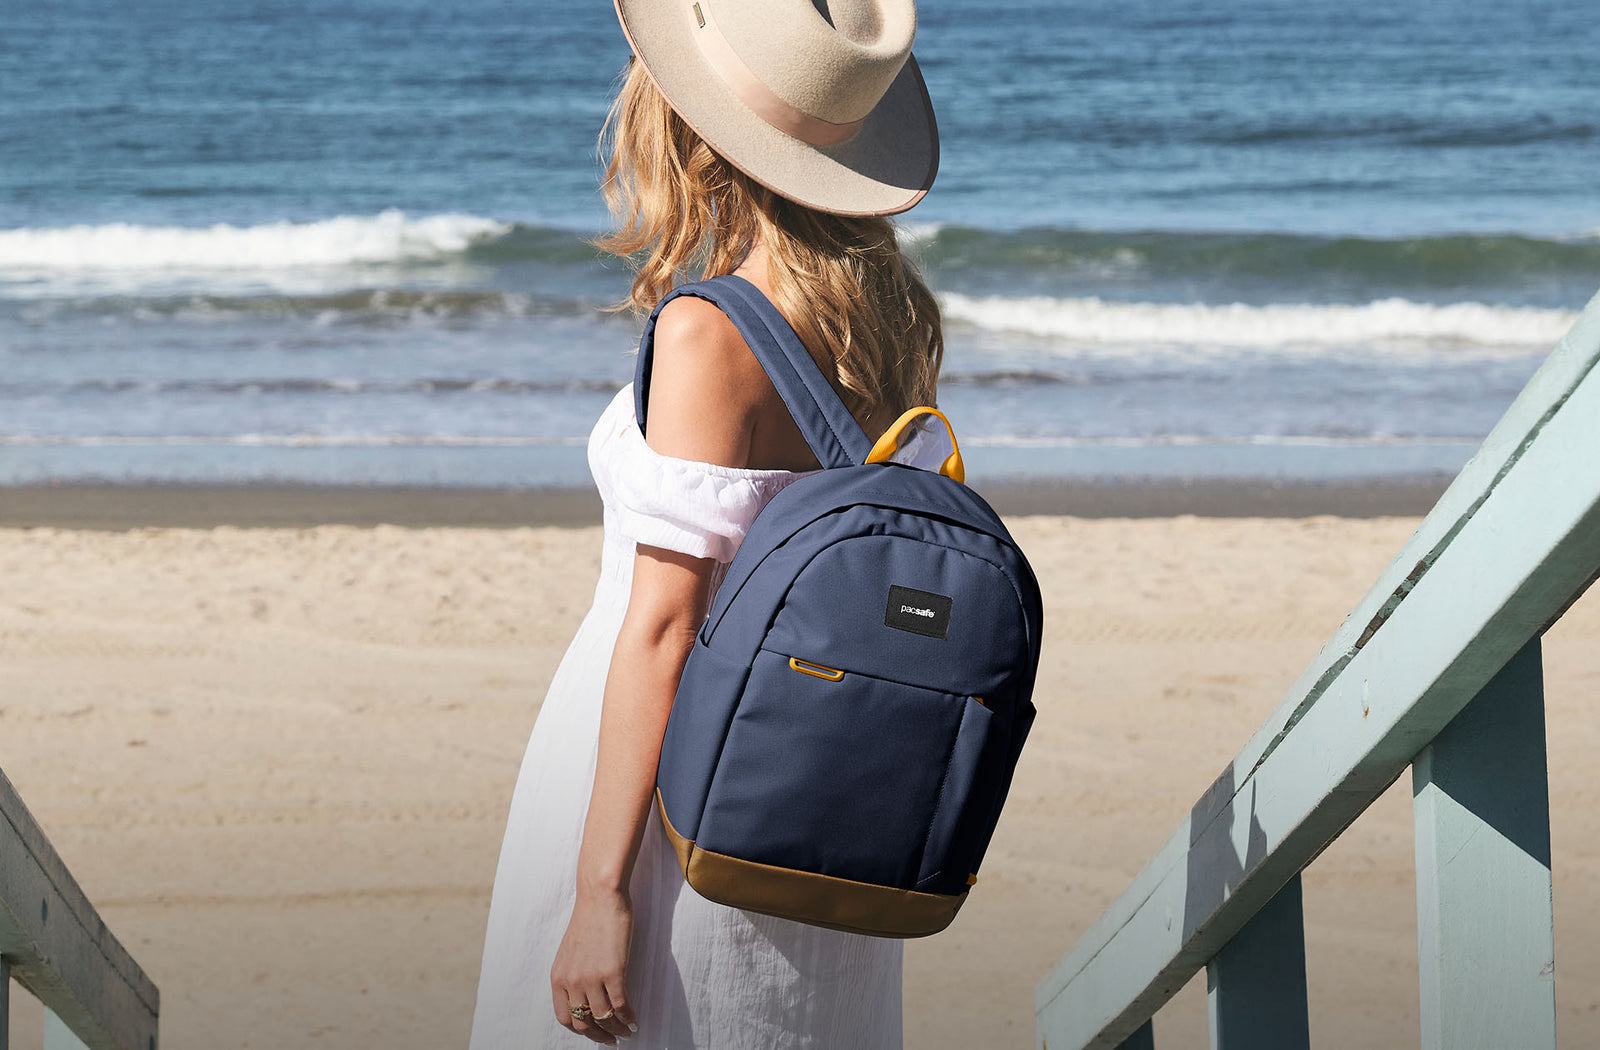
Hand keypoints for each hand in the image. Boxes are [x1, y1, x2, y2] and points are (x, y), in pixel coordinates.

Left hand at [551, 888, 637, 1043]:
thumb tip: (585, 996)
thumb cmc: (590, 919)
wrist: (601, 896)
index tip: (594, 1033)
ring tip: (627, 1031)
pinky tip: (635, 1019)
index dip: (581, 1030)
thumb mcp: (571, 951)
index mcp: (558, 977)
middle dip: (599, 1036)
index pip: (564, 1018)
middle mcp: (572, 981)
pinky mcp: (613, 971)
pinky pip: (620, 1006)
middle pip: (583, 1024)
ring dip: (617, 1030)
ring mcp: (592, 978)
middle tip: (613, 1040)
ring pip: (604, 1018)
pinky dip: (628, 1017)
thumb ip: (573, 974)